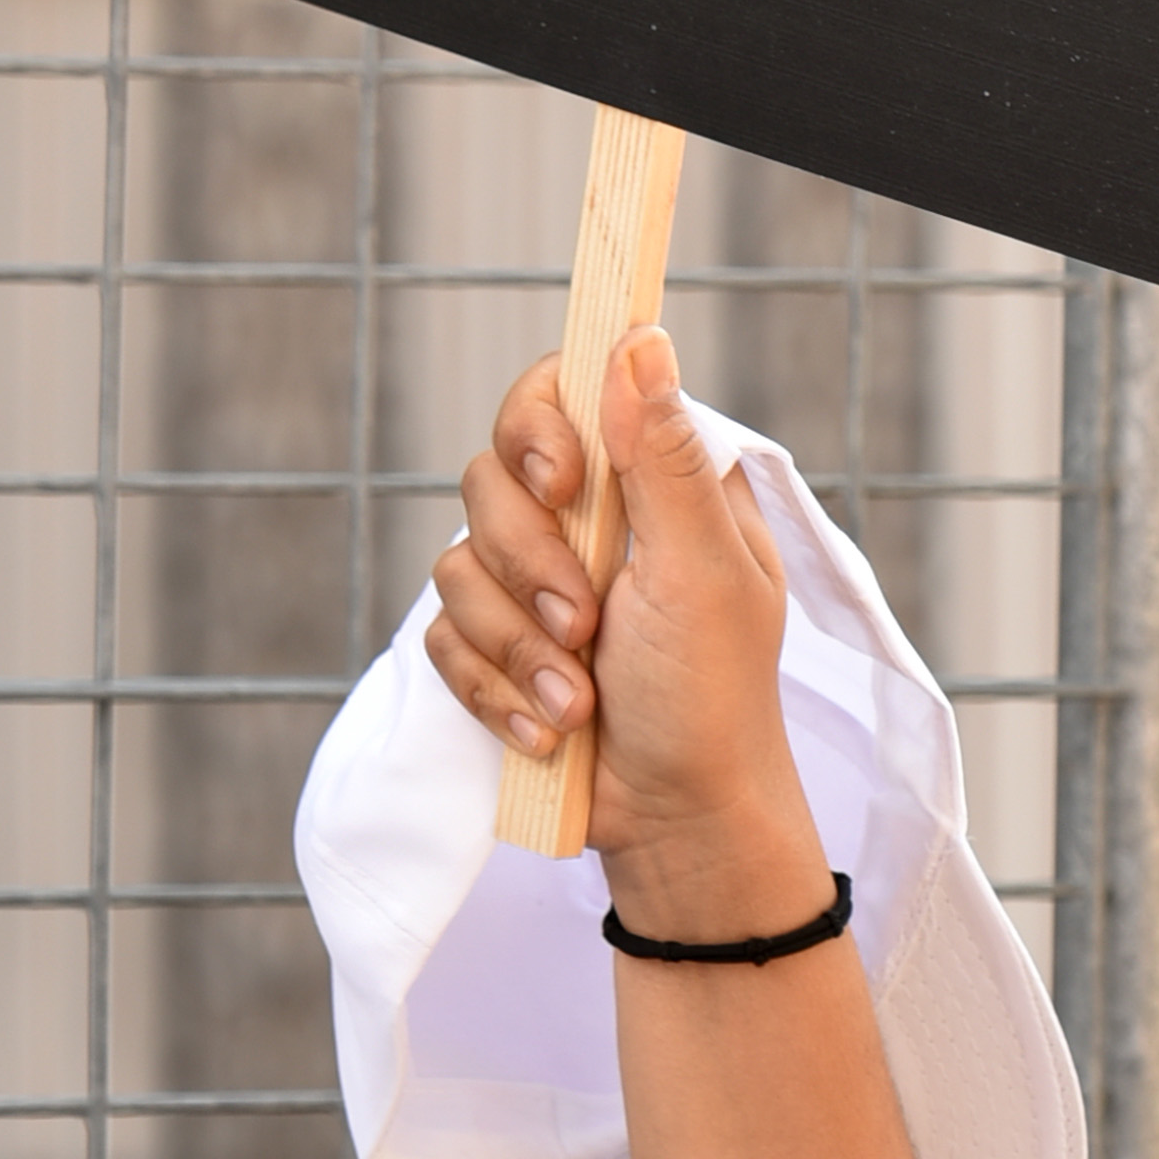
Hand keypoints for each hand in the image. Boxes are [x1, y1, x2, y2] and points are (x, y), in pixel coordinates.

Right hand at [427, 330, 824, 934]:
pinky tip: (548, 731)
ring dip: (518, 649)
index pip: (557, 393)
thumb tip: (639, 335)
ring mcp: (533, 584)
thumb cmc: (716, 696)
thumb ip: (664, 457)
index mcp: (647, 481)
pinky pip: (442, 641)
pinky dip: (495, 692)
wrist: (681, 822)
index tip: (563, 485)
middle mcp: (585, 519)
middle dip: (530, 566)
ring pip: (456, 567)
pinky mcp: (494, 649)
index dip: (538, 428)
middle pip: (487, 480)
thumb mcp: (704, 570)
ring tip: (580, 704)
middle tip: (585, 624)